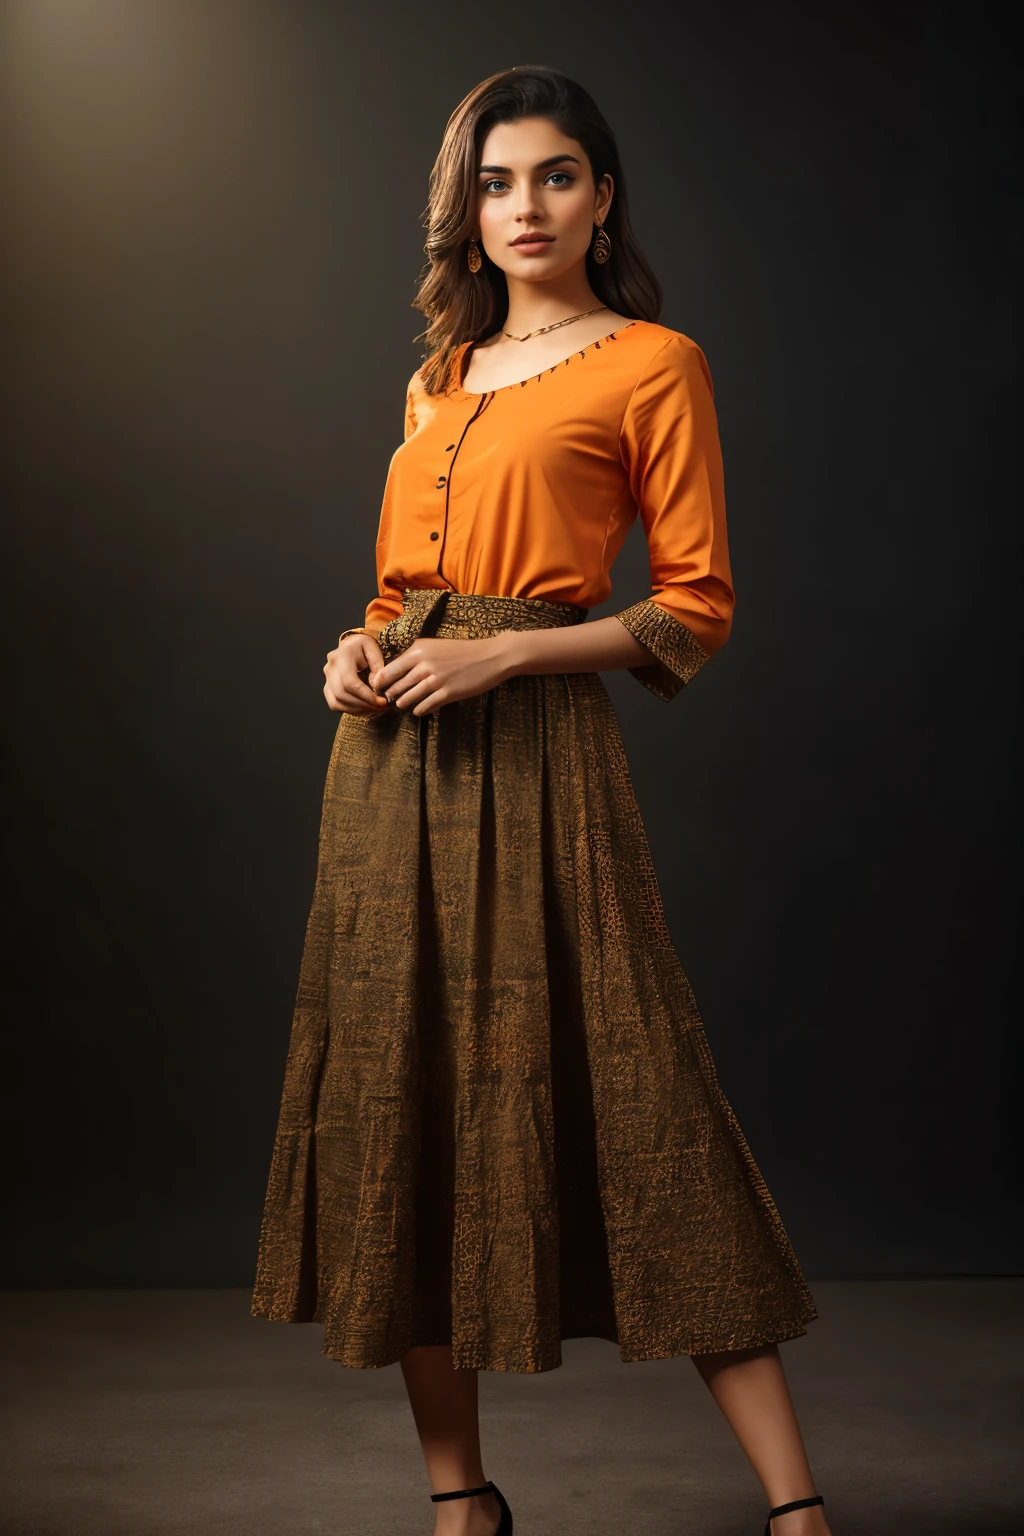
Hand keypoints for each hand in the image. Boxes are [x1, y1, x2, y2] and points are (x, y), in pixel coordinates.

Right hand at [323, 632, 388, 713]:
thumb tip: (375, 685)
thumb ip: (377, 664)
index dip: (366, 696)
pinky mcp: (327, 688)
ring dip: (358, 709)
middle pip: (342, 694)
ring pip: (337, 702)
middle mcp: (330, 669)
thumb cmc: (363, 647)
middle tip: (381, 707)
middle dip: (363, 705)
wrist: (350, 646)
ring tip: (375, 708)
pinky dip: (350, 710)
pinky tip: (364, 708)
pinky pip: (335, 704)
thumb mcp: (373, 648)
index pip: (350, 682)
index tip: (382, 702)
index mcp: (341, 657)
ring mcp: (326, 679)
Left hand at [370, 634, 514, 716]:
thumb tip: (396, 669)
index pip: (389, 670)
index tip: (379, 688)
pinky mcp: (447, 694)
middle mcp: (424, 664)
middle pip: (396, 686)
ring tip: (404, 705)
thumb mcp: (435, 646)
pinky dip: (420, 710)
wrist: (490, 657)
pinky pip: (424, 707)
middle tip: (392, 699)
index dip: (381, 682)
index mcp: (418, 650)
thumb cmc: (463, 651)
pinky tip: (421, 709)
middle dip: (392, 695)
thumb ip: (416, 656)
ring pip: (408, 698)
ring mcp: (435, 680)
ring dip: (404, 704)